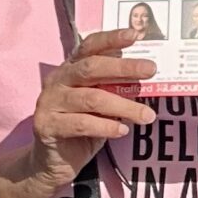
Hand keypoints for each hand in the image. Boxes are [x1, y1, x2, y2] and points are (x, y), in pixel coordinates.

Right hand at [5, 27, 156, 197]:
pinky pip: (81, 123)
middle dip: (124, 67)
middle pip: (91, 67)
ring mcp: (49, 101)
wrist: (53, 163)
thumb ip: (115, 88)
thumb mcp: (102, 103)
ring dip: (123, 106)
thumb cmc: (83, 127)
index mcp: (71, 68)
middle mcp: (57, 79)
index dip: (111, 38)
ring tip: (146, 116)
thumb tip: (146, 75)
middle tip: (151, 70)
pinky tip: (122, 131)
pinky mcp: (46, 125)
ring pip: (91, 98)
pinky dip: (106, 126)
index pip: (90, 46)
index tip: (134, 34)